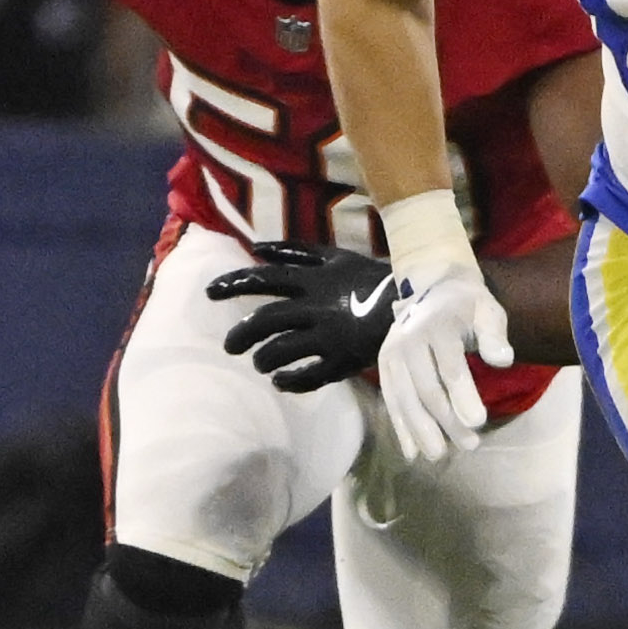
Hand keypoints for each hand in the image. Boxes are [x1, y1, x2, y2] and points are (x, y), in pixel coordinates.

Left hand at [207, 242, 397, 392]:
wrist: (417, 305)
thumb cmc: (375, 279)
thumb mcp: (338, 257)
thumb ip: (298, 251)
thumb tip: (257, 247)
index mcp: (316, 281)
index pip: (265, 278)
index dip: (234, 283)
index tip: (209, 293)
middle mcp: (317, 308)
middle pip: (266, 320)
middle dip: (242, 334)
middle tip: (229, 346)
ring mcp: (329, 336)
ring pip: (281, 350)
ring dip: (263, 359)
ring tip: (259, 364)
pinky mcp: (343, 360)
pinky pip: (307, 376)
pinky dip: (288, 381)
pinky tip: (280, 381)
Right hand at [373, 190, 510, 463]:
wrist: (433, 290)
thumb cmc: (469, 307)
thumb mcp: (488, 311)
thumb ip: (495, 335)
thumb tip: (504, 359)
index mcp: (437, 326)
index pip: (450, 366)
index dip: (463, 395)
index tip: (479, 422)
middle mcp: (408, 340)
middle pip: (427, 388)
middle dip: (446, 421)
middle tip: (470, 445)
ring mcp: (392, 354)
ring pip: (406, 398)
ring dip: (422, 430)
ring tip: (440, 456)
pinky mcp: (385, 367)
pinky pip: (392, 400)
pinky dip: (401, 427)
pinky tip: (412, 453)